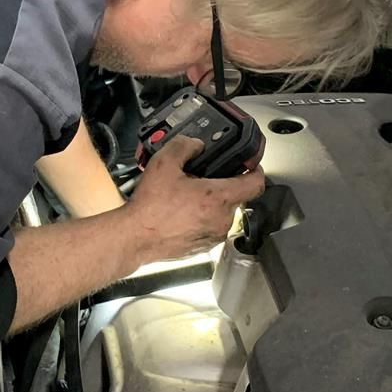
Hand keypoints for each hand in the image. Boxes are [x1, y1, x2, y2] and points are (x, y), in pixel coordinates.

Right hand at [122, 136, 265, 263]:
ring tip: (187, 197)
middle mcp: (221, 219)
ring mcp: (214, 235)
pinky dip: (202, 219)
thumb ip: (184, 146)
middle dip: (222, 186)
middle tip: (201, 179)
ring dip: (211, 204)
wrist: (136, 238)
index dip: (255, 170)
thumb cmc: (150, 208)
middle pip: (236, 196)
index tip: (250, 166)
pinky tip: (182, 213)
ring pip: (223, 213)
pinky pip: (211, 227)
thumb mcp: (163, 164)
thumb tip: (195, 145)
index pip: (255, 183)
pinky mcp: (204, 247)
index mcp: (218, 198)